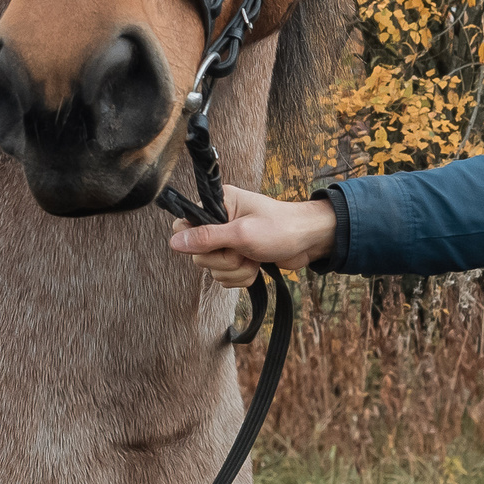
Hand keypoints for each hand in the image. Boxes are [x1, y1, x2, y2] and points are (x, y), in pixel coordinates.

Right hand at [166, 184, 336, 289]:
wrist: (309, 242)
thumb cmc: (281, 228)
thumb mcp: (241, 233)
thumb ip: (206, 238)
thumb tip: (174, 242)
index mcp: (217, 205)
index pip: (183, 226)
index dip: (195, 242)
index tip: (217, 244)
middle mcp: (219, 222)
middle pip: (199, 255)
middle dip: (224, 260)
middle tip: (244, 250)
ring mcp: (228, 242)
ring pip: (214, 270)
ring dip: (236, 270)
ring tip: (254, 257)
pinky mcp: (238, 258)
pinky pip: (226, 278)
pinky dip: (242, 277)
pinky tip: (256, 266)